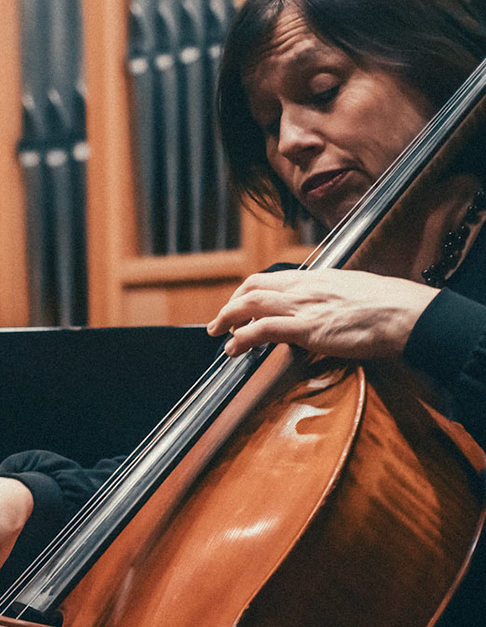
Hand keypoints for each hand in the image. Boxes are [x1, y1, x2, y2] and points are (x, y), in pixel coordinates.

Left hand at [206, 268, 437, 359]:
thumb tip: (324, 307)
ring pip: (250, 305)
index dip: (248, 291)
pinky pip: (263, 329)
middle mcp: (305, 288)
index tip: (240, 303)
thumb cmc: (389, 306)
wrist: (406, 314)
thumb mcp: (354, 290)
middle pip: (253, 288)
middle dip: (231, 304)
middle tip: (221, 320)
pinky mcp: (307, 328)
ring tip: (218, 333)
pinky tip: (233, 348)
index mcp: (317, 278)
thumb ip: (332, 296)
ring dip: (227, 319)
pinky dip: (242, 338)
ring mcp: (304, 307)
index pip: (271, 279)